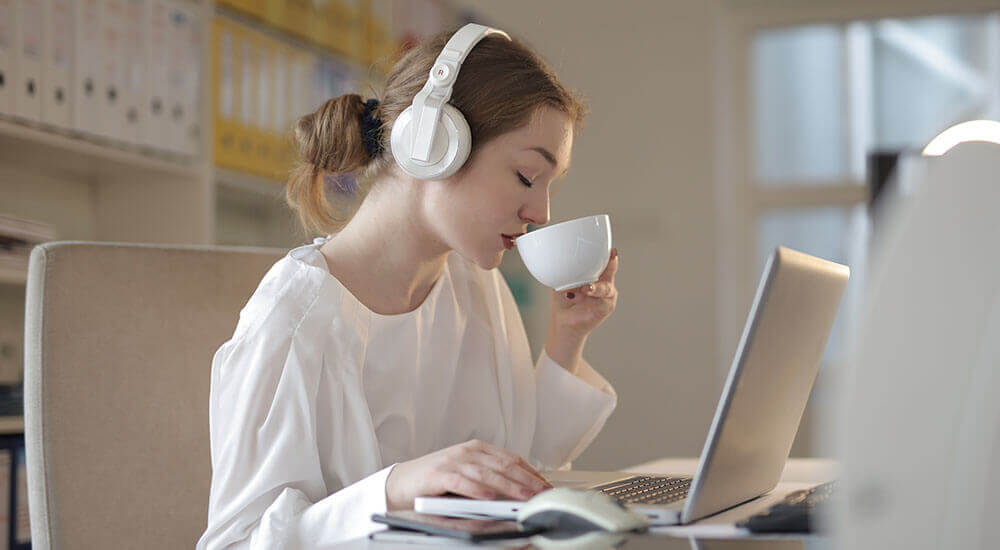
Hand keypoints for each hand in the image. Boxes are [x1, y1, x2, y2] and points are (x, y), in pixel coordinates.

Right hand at [385, 439, 553, 510]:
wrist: (401, 482)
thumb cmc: (435, 480)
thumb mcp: (466, 474)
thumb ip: (489, 477)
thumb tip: (519, 489)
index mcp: (476, 449)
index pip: (511, 458)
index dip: (531, 471)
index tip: (546, 484)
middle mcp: (467, 452)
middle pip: (504, 465)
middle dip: (527, 480)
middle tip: (543, 492)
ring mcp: (453, 461)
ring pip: (487, 474)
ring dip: (509, 486)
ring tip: (525, 497)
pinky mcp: (438, 474)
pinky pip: (461, 482)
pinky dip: (477, 490)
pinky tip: (489, 498)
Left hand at [545, 249, 619, 370]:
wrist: (563, 321)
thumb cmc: (562, 299)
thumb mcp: (562, 279)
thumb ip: (565, 269)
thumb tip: (561, 257)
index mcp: (595, 273)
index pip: (604, 260)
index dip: (608, 254)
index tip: (611, 250)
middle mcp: (603, 281)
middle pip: (611, 269)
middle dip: (610, 263)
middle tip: (610, 256)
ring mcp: (607, 293)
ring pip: (606, 286)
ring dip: (594, 286)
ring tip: (585, 288)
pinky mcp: (607, 306)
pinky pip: (603, 299)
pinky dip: (592, 296)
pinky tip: (582, 294)